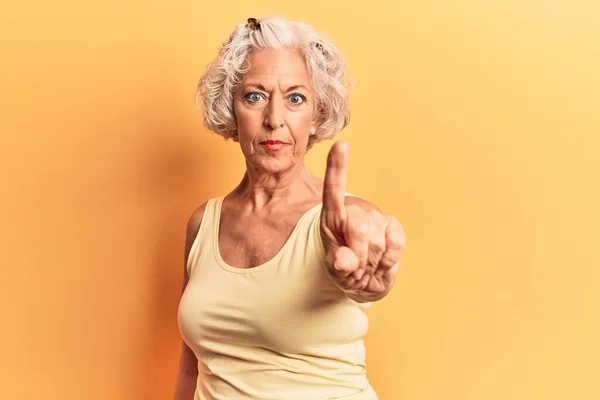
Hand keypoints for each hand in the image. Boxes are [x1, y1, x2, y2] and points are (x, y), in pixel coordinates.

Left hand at [320, 141, 405, 301]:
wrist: (365, 282)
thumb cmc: (345, 270)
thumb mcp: (335, 271)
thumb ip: (338, 265)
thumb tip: (344, 261)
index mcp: (332, 217)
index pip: (333, 190)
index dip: (338, 168)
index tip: (341, 145)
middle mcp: (354, 212)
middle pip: (359, 227)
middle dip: (357, 256)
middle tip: (354, 269)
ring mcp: (375, 218)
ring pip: (378, 240)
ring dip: (372, 262)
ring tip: (366, 267)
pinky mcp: (394, 227)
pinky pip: (396, 244)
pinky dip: (389, 261)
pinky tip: (381, 262)